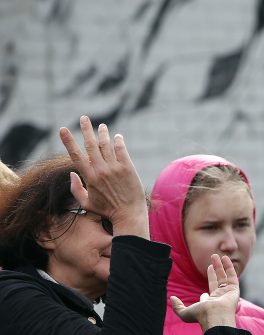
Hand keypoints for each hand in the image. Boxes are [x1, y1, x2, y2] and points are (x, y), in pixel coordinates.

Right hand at [57, 115, 148, 237]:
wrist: (129, 214)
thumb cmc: (107, 210)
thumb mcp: (86, 203)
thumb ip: (75, 189)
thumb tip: (72, 173)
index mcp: (89, 177)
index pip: (75, 154)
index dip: (68, 140)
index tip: (63, 129)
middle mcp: (101, 170)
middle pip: (91, 145)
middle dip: (86, 129)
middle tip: (84, 118)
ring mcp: (115, 168)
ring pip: (106, 145)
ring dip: (103, 133)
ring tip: (102, 126)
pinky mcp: (128, 168)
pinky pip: (121, 150)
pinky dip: (118, 141)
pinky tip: (117, 137)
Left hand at [171, 254, 239, 330]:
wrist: (215, 316)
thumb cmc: (201, 315)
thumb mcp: (184, 312)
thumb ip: (177, 306)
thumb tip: (172, 298)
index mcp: (209, 305)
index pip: (207, 296)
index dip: (204, 294)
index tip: (203, 292)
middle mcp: (219, 298)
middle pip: (217, 282)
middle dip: (214, 272)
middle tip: (211, 262)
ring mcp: (227, 293)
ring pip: (224, 277)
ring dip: (220, 266)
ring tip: (216, 256)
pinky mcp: (234, 289)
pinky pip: (232, 276)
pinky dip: (229, 267)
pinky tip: (224, 258)